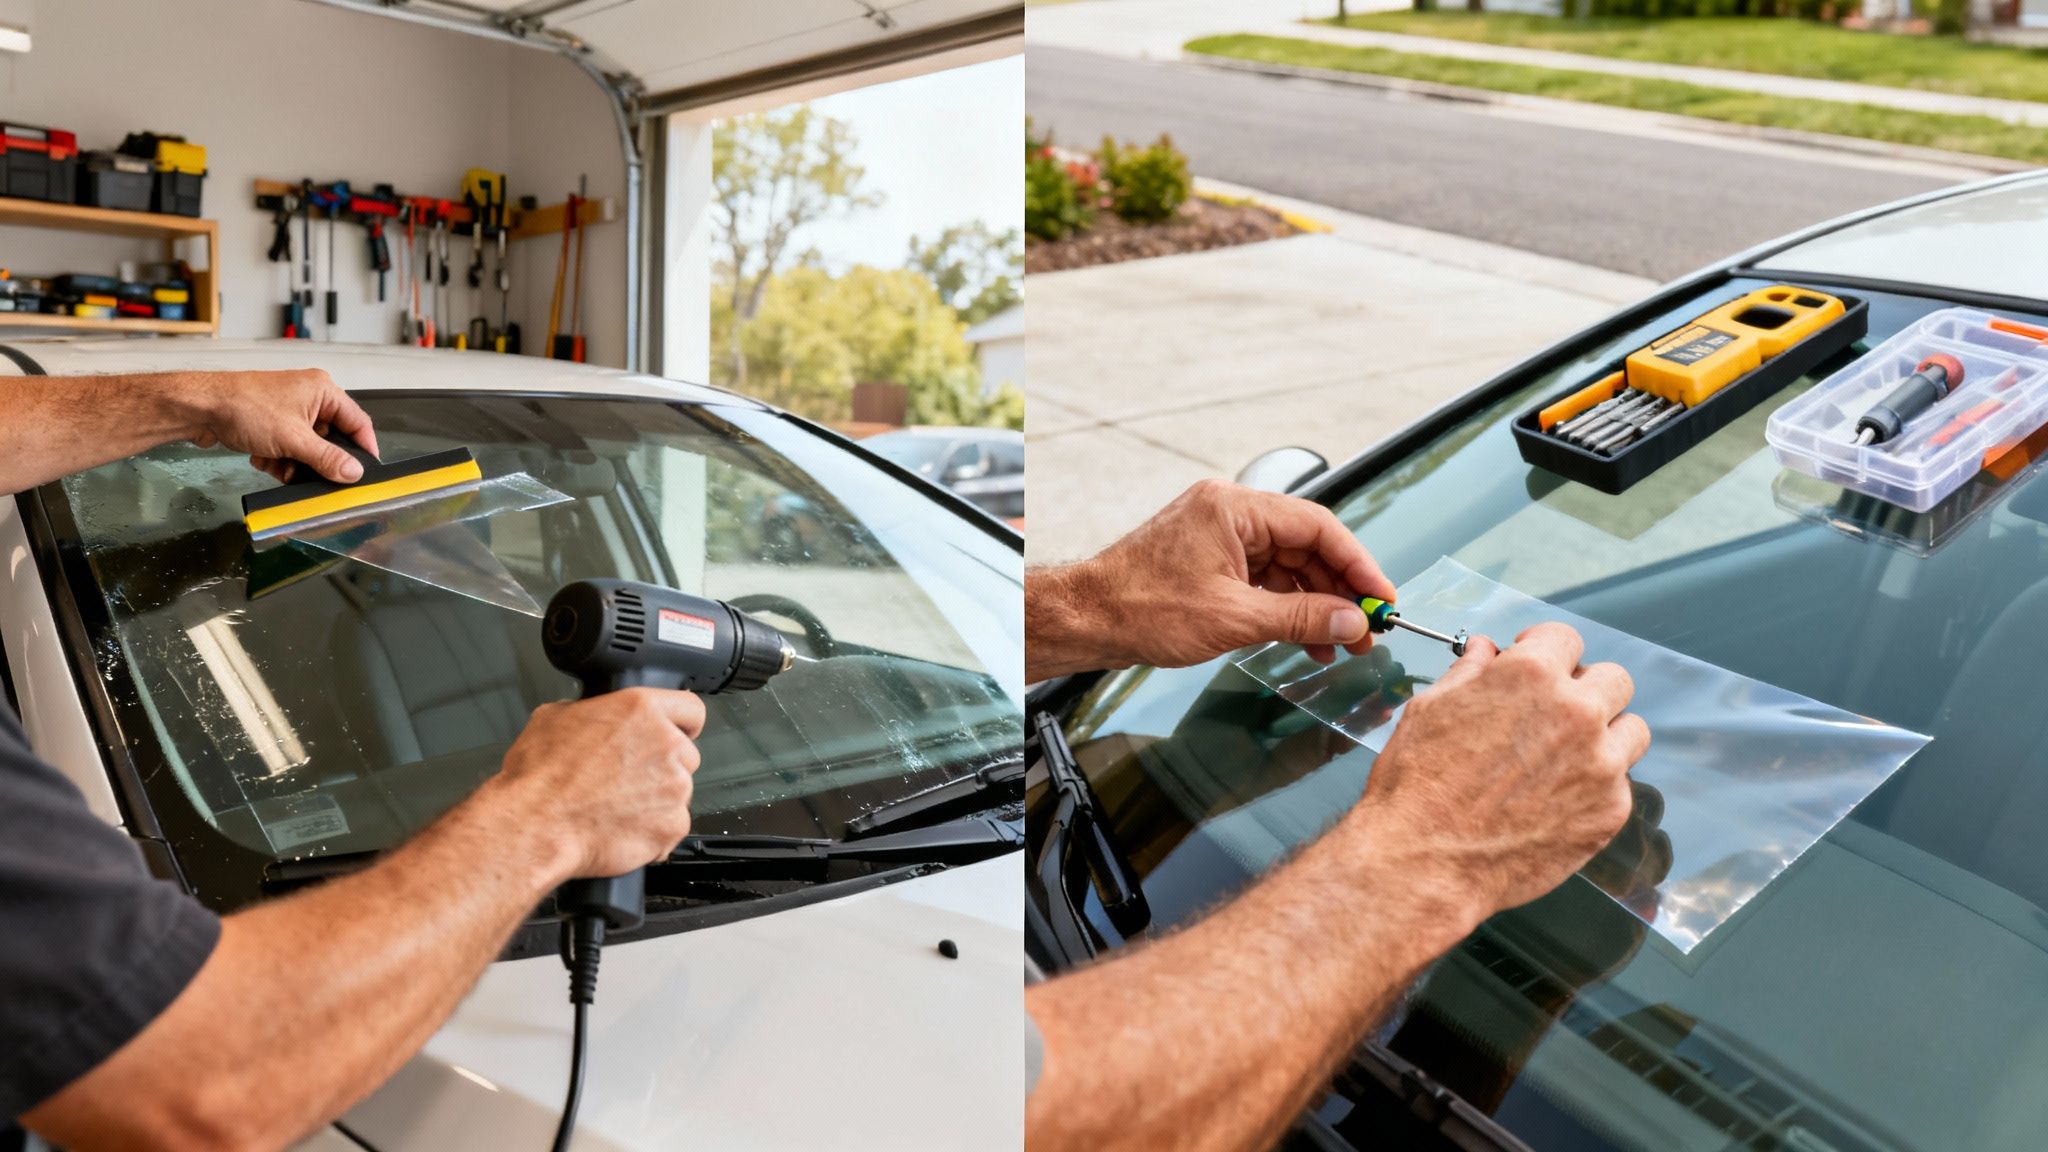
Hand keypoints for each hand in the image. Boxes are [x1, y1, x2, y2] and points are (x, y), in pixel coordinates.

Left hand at [176, 369, 379, 483]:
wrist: (200, 407)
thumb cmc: (242, 406)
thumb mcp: (293, 439)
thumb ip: (328, 459)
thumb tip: (353, 472)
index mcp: (322, 390)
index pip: (357, 422)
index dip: (363, 449)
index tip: (365, 471)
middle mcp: (309, 397)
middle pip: (330, 438)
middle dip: (317, 460)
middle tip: (313, 474)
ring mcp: (289, 409)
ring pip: (307, 447)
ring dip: (295, 462)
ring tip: (279, 465)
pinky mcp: (272, 422)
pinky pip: (288, 448)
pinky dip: (279, 459)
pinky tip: (263, 459)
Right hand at [489, 688, 707, 879]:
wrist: (535, 824)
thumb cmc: (540, 776)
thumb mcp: (554, 717)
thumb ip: (591, 712)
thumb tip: (593, 717)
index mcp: (641, 710)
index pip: (690, 709)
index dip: (681, 723)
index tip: (674, 733)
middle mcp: (665, 745)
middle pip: (685, 754)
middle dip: (662, 766)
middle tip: (627, 779)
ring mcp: (674, 787)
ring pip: (678, 792)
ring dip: (656, 799)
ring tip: (616, 807)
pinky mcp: (673, 824)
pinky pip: (672, 826)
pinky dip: (652, 831)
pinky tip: (621, 828)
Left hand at [1041, 480, 1397, 673]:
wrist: (1087, 620)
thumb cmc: (1140, 608)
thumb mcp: (1233, 618)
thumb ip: (1300, 619)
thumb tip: (1351, 621)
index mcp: (1234, 507)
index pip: (1318, 526)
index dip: (1357, 563)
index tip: (1381, 597)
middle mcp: (1228, 512)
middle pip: (1306, 545)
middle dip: (1339, 590)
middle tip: (1368, 628)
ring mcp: (1218, 536)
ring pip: (1287, 566)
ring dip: (1315, 605)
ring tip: (1341, 644)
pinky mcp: (1209, 561)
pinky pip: (1263, 579)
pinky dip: (1285, 607)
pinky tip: (1305, 638)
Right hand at [1351, 622, 1649, 922]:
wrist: (1426, 860)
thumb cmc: (1418, 786)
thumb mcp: (1431, 709)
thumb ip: (1469, 673)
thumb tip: (1485, 652)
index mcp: (1531, 676)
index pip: (1565, 639)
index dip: (1546, 651)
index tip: (1538, 665)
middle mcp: (1576, 712)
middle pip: (1613, 679)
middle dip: (1584, 689)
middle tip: (1556, 713)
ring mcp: (1600, 764)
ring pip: (1632, 731)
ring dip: (1606, 736)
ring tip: (1569, 757)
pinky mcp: (1609, 812)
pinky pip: (1621, 785)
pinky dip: (1597, 787)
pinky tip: (1559, 801)